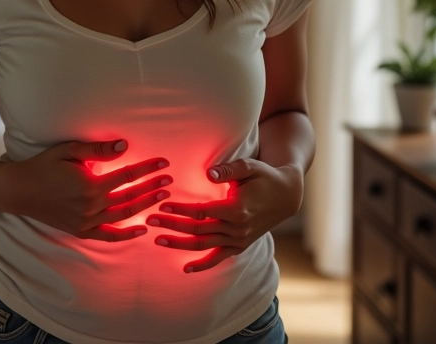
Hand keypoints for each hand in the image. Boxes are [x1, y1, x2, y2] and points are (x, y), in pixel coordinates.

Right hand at [6, 140, 172, 241]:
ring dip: (145, 206)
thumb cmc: (44, 166)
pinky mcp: (81, 231)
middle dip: (152, 187)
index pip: (127, 175)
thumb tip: (125, 145)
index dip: (147, 168)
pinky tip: (142, 230)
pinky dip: (126, 235)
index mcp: (91, 185)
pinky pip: (108, 236)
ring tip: (162, 197)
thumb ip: (98, 150)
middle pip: (130, 196)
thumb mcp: (69, 150)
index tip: (163, 163)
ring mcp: (87, 222)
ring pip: (124, 215)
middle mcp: (92, 206)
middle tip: (170, 179)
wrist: (20, 190)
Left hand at [145, 158, 303, 272]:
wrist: (285, 196)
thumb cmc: (264, 176)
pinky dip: (203, 265)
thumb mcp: (250, 166)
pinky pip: (218, 258)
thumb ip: (229, 169)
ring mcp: (238, 240)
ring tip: (157, 239)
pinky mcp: (240, 245)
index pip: (202, 211)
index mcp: (237, 209)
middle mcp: (237, 228)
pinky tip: (185, 269)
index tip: (162, 205)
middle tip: (149, 219)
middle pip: (198, 229)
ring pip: (204, 245)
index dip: (181, 209)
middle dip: (172, 225)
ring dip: (179, 244)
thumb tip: (208, 172)